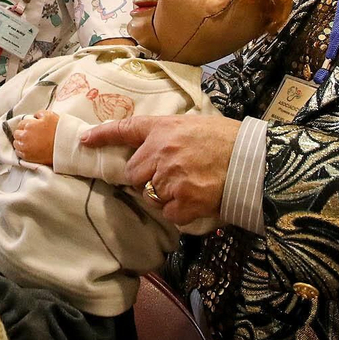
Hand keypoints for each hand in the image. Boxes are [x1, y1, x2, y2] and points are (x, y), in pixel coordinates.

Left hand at [12, 110, 56, 166]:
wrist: (65, 147)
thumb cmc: (59, 130)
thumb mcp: (50, 115)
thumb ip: (39, 113)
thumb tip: (34, 116)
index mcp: (29, 125)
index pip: (20, 124)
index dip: (26, 125)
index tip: (30, 128)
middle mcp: (24, 136)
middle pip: (16, 134)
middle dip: (22, 133)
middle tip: (30, 135)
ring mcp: (25, 147)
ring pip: (16, 144)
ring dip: (20, 142)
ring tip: (29, 143)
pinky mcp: (27, 157)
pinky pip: (18, 153)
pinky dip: (22, 151)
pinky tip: (29, 149)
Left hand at [81, 114, 241, 224]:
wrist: (253, 160)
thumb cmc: (228, 140)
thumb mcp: (194, 125)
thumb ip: (169, 136)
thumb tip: (154, 150)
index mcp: (162, 129)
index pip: (124, 129)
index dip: (102, 135)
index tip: (85, 141)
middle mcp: (159, 152)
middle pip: (134, 174)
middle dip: (147, 178)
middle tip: (174, 175)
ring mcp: (168, 178)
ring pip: (151, 196)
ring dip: (166, 196)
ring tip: (192, 185)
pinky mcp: (181, 200)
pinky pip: (169, 214)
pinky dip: (181, 212)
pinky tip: (198, 199)